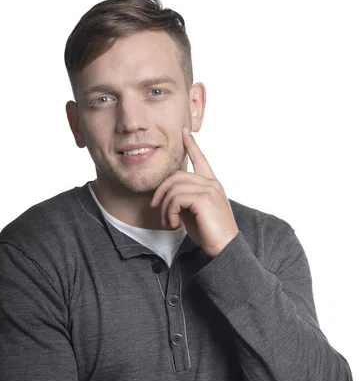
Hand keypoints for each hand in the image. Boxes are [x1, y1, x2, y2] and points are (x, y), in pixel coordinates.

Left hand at [150, 128, 238, 257]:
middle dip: (161, 191)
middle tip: (156, 209)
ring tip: (168, 222)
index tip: (184, 132)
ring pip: (173, 188)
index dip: (192, 145)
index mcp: (211, 185)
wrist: (224, 248)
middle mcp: (211, 184)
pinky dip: (170, 212)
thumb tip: (168, 197)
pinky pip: (176, 198)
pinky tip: (174, 224)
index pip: (201, 160)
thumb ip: (185, 200)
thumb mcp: (194, 213)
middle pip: (177, 176)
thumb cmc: (210, 234)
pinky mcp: (204, 199)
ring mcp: (209, 189)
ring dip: (165, 207)